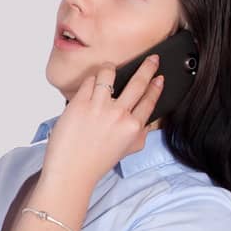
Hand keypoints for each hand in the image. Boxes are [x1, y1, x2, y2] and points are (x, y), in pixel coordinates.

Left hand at [42, 56, 163, 189]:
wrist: (71, 171)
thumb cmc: (95, 163)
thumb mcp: (127, 150)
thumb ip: (140, 134)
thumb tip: (149, 120)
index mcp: (133, 127)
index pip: (150, 100)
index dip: (156, 86)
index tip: (159, 78)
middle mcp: (119, 115)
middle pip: (138, 82)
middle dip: (148, 66)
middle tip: (151, 58)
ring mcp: (99, 107)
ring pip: (109, 74)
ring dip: (110, 69)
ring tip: (109, 69)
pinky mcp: (80, 104)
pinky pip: (88, 81)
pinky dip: (89, 81)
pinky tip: (89, 85)